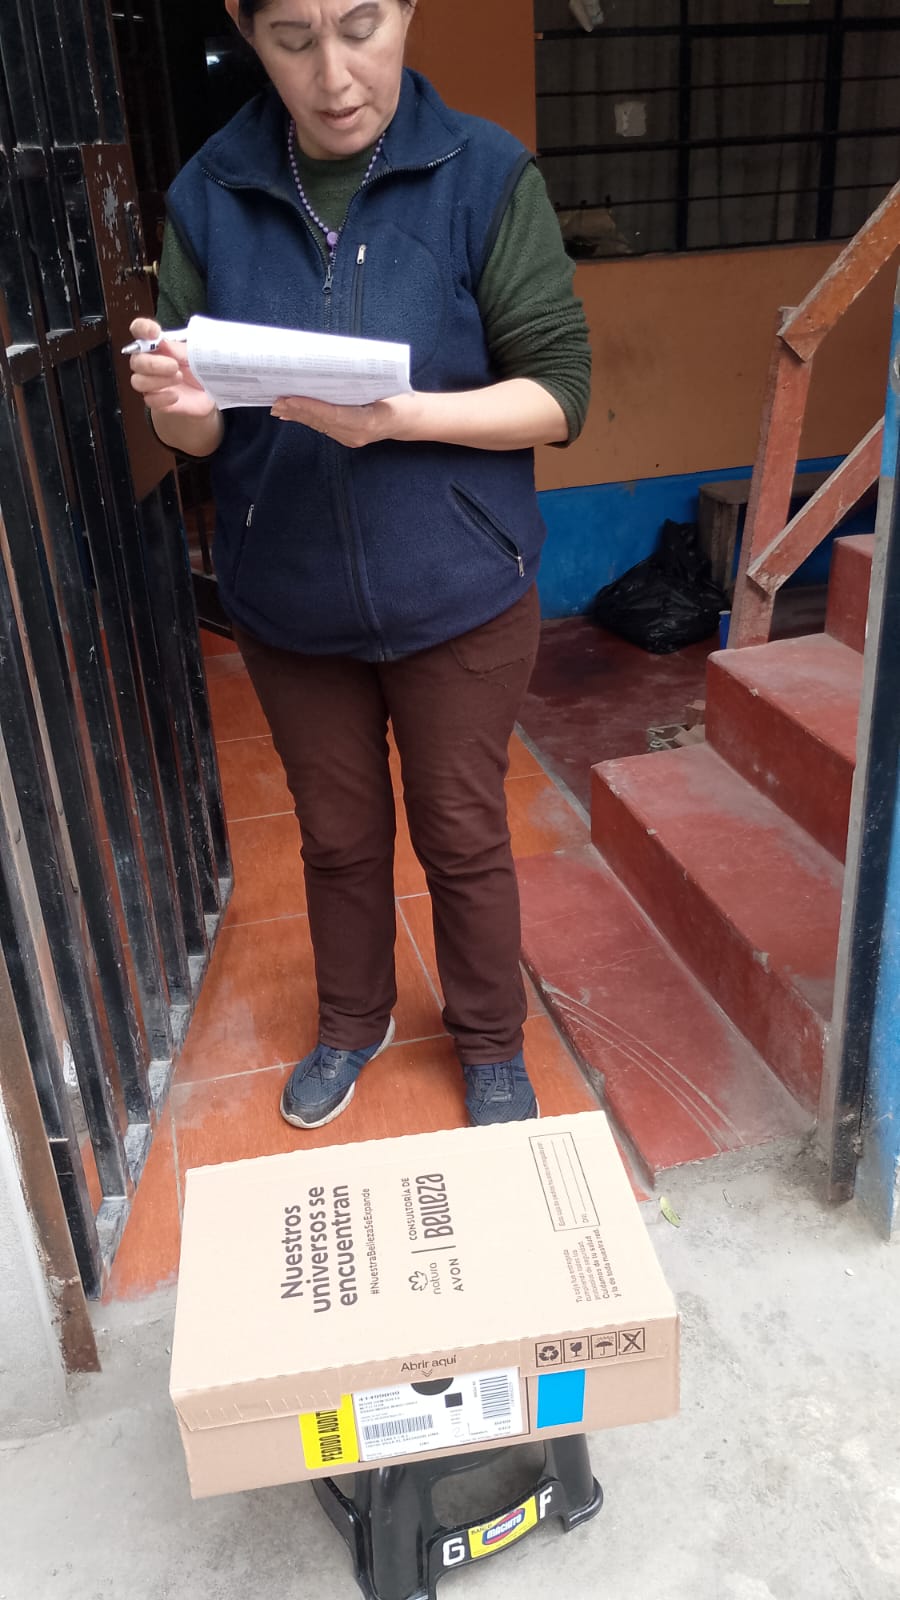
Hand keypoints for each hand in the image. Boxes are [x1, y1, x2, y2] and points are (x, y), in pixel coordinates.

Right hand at [128, 317, 217, 418]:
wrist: (209, 394)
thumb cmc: (200, 370)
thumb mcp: (196, 355)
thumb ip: (181, 349)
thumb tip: (165, 344)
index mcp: (157, 345)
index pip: (139, 330)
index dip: (142, 328)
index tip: (155, 333)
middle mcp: (149, 362)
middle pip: (136, 360)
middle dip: (153, 363)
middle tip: (174, 365)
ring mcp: (150, 382)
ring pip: (138, 381)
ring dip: (158, 380)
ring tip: (179, 378)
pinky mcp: (155, 400)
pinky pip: (149, 400)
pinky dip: (162, 398)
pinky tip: (175, 396)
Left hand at [270, 392, 419, 447]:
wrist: (409, 419)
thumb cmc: (398, 398)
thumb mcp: (383, 387)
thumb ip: (359, 383)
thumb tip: (331, 370)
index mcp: (367, 422)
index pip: (332, 414)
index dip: (310, 406)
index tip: (292, 398)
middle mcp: (356, 435)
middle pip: (321, 421)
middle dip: (298, 410)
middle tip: (277, 400)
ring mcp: (351, 439)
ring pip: (319, 425)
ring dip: (298, 415)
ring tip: (279, 406)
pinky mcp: (347, 438)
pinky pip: (323, 427)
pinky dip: (307, 419)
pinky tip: (291, 415)